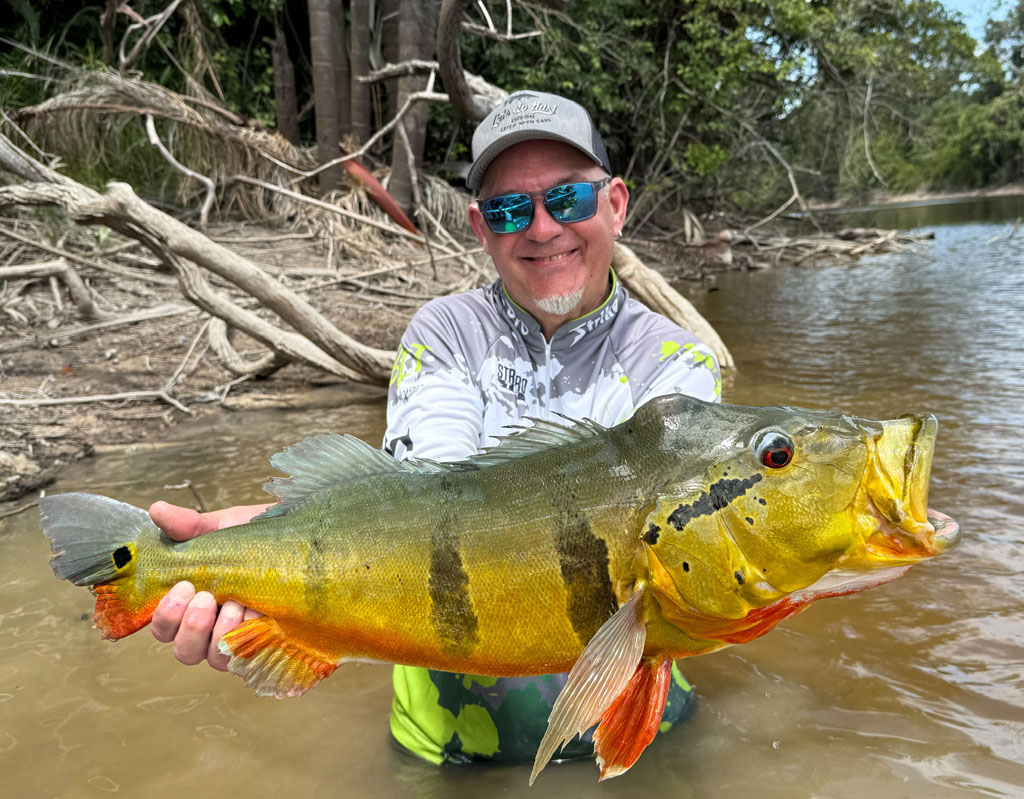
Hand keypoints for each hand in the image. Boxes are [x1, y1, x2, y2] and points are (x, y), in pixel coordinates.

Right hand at [149, 501, 269, 670]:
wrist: (301, 538)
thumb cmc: (257, 536)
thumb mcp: (222, 528)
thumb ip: (189, 526)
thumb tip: (157, 510)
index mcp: (192, 603)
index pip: (164, 628)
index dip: (165, 616)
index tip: (182, 587)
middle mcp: (212, 628)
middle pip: (185, 651)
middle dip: (190, 628)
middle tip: (206, 598)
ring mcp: (240, 640)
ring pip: (215, 659)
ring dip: (220, 634)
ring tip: (234, 604)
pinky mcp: (268, 646)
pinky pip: (250, 658)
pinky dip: (250, 640)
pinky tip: (258, 615)